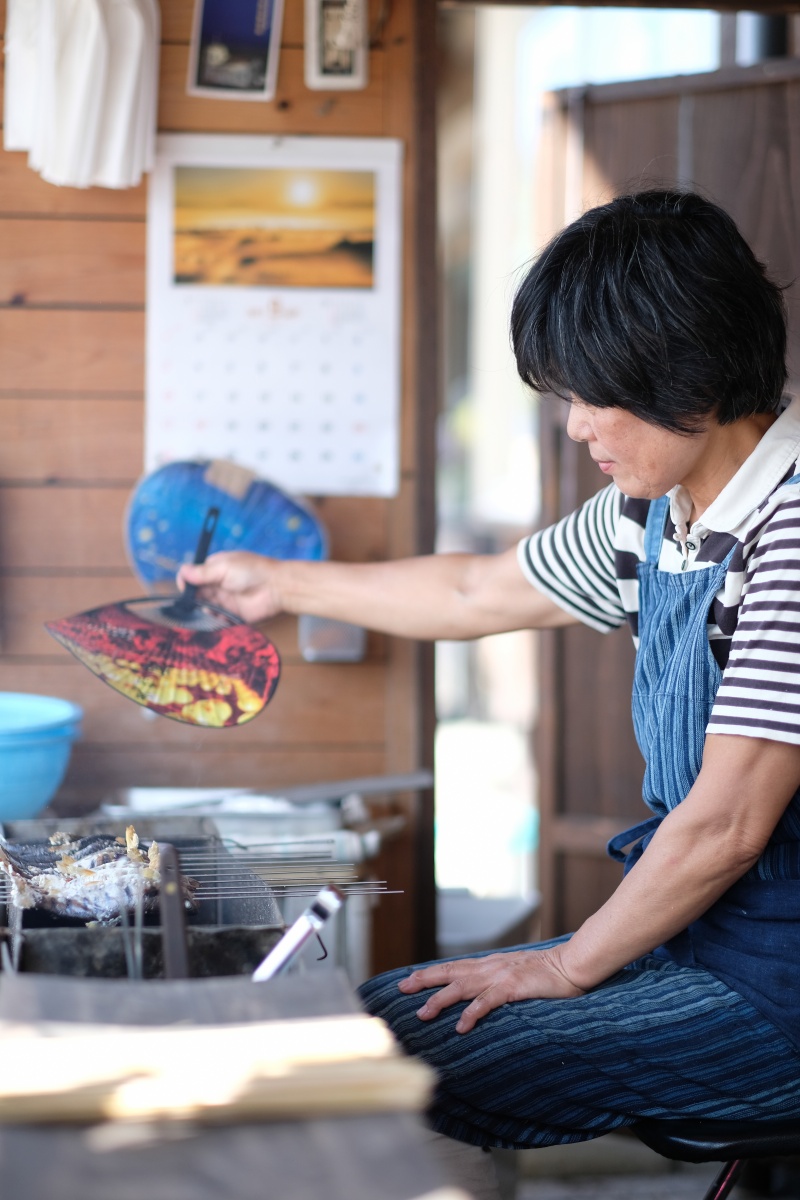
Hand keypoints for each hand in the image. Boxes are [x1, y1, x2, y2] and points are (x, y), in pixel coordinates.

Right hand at [177, 551, 282, 623]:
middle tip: (195, 602)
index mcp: (215, 568)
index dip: (187, 581)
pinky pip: (216, 618)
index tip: (186, 588)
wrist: (277, 588)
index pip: (193, 575)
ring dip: (202, 609)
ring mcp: (225, 599)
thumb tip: (181, 571)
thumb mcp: (224, 568)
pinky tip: (216, 617)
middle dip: (192, 598)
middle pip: (196, 592)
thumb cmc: (252, 571)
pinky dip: (213, 619)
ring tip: (207, 609)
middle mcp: (218, 583)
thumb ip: (202, 573)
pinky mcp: (232, 614)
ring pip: (204, 606)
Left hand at [397, 947, 584, 1032]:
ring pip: (461, 987)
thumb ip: (496, 982)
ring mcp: (499, 976)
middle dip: (424, 981)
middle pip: (449, 973)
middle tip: (402, 989)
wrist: (571, 965)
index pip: (453, 968)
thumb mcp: (514, 975)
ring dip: (440, 1000)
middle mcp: (489, 967)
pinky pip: (487, 1001)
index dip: (430, 974)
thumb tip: (479, 996)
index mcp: (489, 965)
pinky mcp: (512, 987)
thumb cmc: (546, 974)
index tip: (408, 979)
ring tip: (423, 1014)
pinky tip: (461, 1026)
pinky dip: (472, 1013)